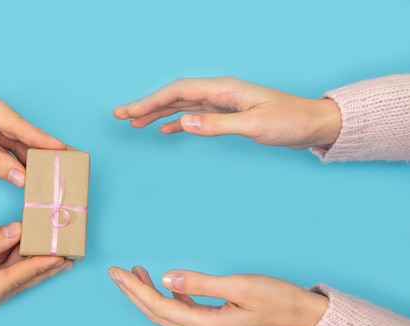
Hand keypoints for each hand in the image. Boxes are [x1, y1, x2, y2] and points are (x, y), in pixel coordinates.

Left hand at [0, 83, 69, 186]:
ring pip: (9, 141)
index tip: (63, 149)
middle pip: (17, 131)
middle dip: (37, 150)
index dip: (41, 139)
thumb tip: (21, 177)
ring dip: (25, 158)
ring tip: (49, 172)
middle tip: (63, 163)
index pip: (16, 122)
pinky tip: (26, 173)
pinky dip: (9, 161)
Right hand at [0, 222, 72, 325]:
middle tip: (69, 254)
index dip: (35, 266)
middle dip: (41, 267)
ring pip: (7, 277)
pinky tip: (26, 245)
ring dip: (28, 261)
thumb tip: (16, 232)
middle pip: (14, 283)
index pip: (9, 282)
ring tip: (55, 249)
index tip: (59, 255)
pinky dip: (9, 257)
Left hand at [108, 266, 327, 325]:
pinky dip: (169, 297)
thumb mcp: (239, 286)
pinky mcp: (216, 325)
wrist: (303, 317)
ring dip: (149, 295)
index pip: (160, 306)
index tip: (118, 272)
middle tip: (115, 273)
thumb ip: (201, 283)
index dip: (135, 289)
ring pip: (168, 314)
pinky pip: (183, 313)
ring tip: (135, 274)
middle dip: (134, 293)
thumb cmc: (277, 300)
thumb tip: (167, 278)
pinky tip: (167, 285)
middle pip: (157, 314)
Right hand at [113, 77, 340, 148]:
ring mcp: (222, 103)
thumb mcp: (253, 124)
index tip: (129, 112)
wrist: (311, 124)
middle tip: (120, 115)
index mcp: (223, 89)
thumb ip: (217, 124)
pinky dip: (177, 121)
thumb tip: (183, 122)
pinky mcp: (227, 114)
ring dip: (157, 113)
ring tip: (134, 123)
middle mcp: (219, 92)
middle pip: (174, 95)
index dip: (150, 101)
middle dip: (146, 105)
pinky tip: (166, 130)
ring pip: (181, 105)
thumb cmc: (288, 121)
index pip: (178, 91)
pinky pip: (194, 115)